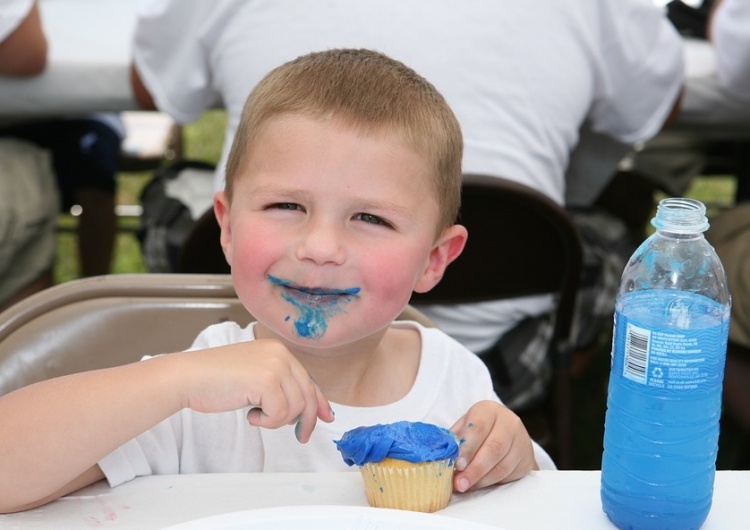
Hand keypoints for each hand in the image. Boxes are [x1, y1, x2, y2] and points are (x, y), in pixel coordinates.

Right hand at [176, 339, 333, 442]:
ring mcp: (274, 366)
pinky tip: (249, 415)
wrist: (188, 377)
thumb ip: (280, 386)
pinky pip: (280, 413)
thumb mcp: (254, 377)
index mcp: (278, 351)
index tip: (326, 417)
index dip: (320, 401)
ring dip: (277, 420)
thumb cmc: (215, 381)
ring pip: (296, 407)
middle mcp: (280, 354)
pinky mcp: (266, 381)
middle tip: (300, 436)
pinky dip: (266, 421)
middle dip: (306, 419)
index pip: (308, 379)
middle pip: (308, 395)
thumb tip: (311, 410)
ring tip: (256, 416)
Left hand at [450, 400, 537, 491]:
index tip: (457, 465)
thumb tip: (441, 458)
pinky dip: (491, 483)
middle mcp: (509, 422)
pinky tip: (478, 485)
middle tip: (459, 483)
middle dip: (474, 469)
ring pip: (502, 466)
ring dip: (481, 480)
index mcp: (489, 410)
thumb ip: (454, 440)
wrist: (506, 434)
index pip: (478, 428)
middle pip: (493, 449)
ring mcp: (521, 441)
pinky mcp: (526, 460)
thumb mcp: (464, 427)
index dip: (467, 448)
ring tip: (465, 487)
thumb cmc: (478, 430)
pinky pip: (509, 475)